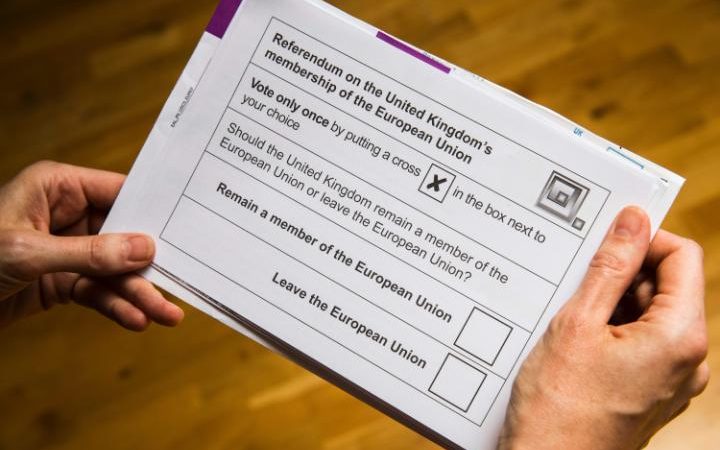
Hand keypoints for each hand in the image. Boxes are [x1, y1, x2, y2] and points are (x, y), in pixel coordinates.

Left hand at [0, 161, 183, 330]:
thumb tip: (143, 249)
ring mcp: (65, 249)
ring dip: (137, 292)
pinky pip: (96, 291)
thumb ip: (89, 252)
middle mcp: (65, 214)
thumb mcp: (27, 253)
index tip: (185, 229)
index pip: (117, 192)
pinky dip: (114, 306)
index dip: (151, 211)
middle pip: (122, 236)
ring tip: (164, 315)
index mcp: (57, 187)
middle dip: (147, 265)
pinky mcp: (60, 280)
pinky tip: (133, 320)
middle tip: (178, 286)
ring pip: (113, 269)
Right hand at [499, 206, 708, 449]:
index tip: (606, 238)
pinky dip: (611, 329)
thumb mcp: (577, 324)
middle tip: (576, 277)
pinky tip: (575, 338)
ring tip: (569, 315)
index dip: (644, 239)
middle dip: (622, 273)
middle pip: (667, 286)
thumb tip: (632, 222)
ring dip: (612, 302)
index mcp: (680, 337)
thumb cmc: (559, 409)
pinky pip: (641, 342)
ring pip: (650, 314)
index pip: (682, 257)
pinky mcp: (652, 392)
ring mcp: (672, 380)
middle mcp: (688, 360)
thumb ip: (610, 268)